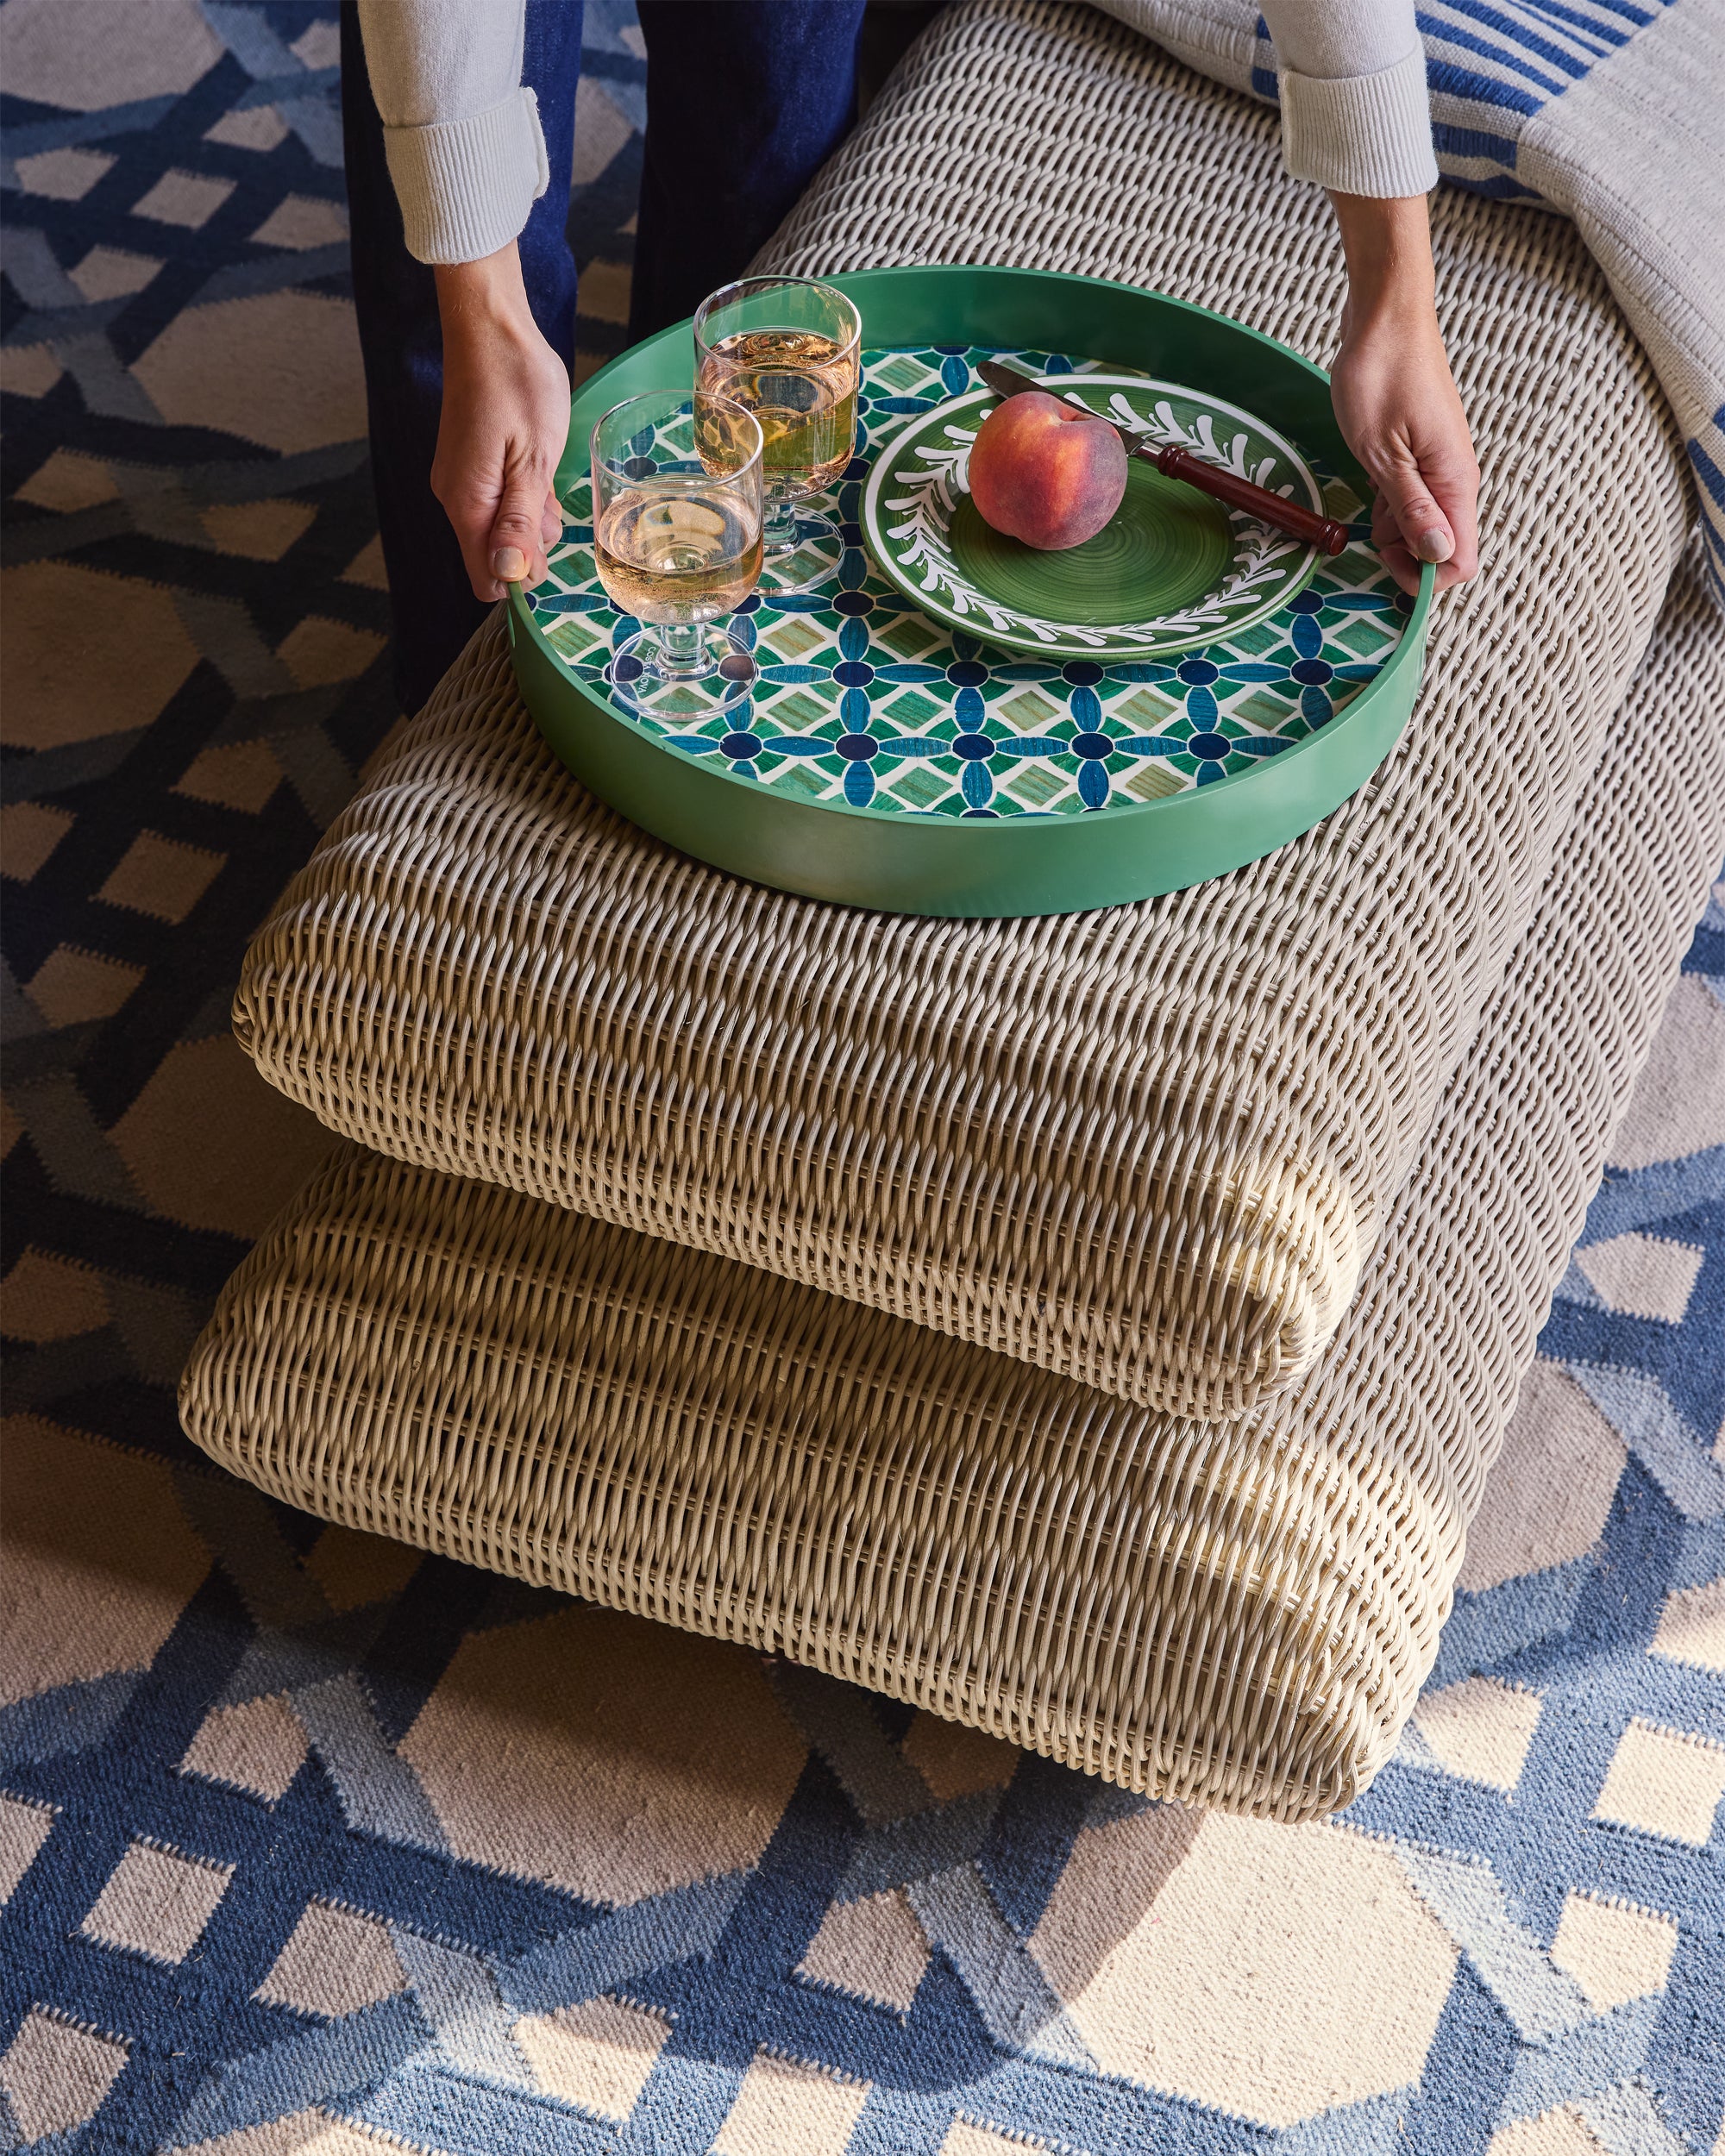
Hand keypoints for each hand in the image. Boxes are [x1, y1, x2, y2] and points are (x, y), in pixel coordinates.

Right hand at [432, 243, 569, 600]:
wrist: (491, 326)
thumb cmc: (516, 383)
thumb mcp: (532, 458)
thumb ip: (520, 521)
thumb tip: (509, 578)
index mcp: (467, 503)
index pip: (486, 580)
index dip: (522, 576)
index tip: (547, 541)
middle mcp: (456, 499)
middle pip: (496, 558)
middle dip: (532, 544)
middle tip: (549, 493)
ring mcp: (462, 481)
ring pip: (502, 530)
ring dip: (532, 516)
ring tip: (543, 468)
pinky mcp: (471, 464)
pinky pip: (500, 502)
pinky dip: (525, 495)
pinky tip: (536, 462)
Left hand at [1326, 193, 1479, 595]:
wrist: (1384, 318)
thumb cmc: (1381, 376)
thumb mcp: (1384, 452)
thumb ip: (1412, 508)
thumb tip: (1437, 555)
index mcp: (1456, 482)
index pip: (1461, 561)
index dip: (1424, 578)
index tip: (1386, 564)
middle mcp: (1455, 480)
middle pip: (1444, 549)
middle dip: (1406, 559)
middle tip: (1368, 538)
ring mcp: (1439, 468)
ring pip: (1426, 528)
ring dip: (1395, 535)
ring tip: (1365, 506)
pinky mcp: (1421, 456)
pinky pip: (1412, 503)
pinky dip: (1390, 511)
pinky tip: (1369, 494)